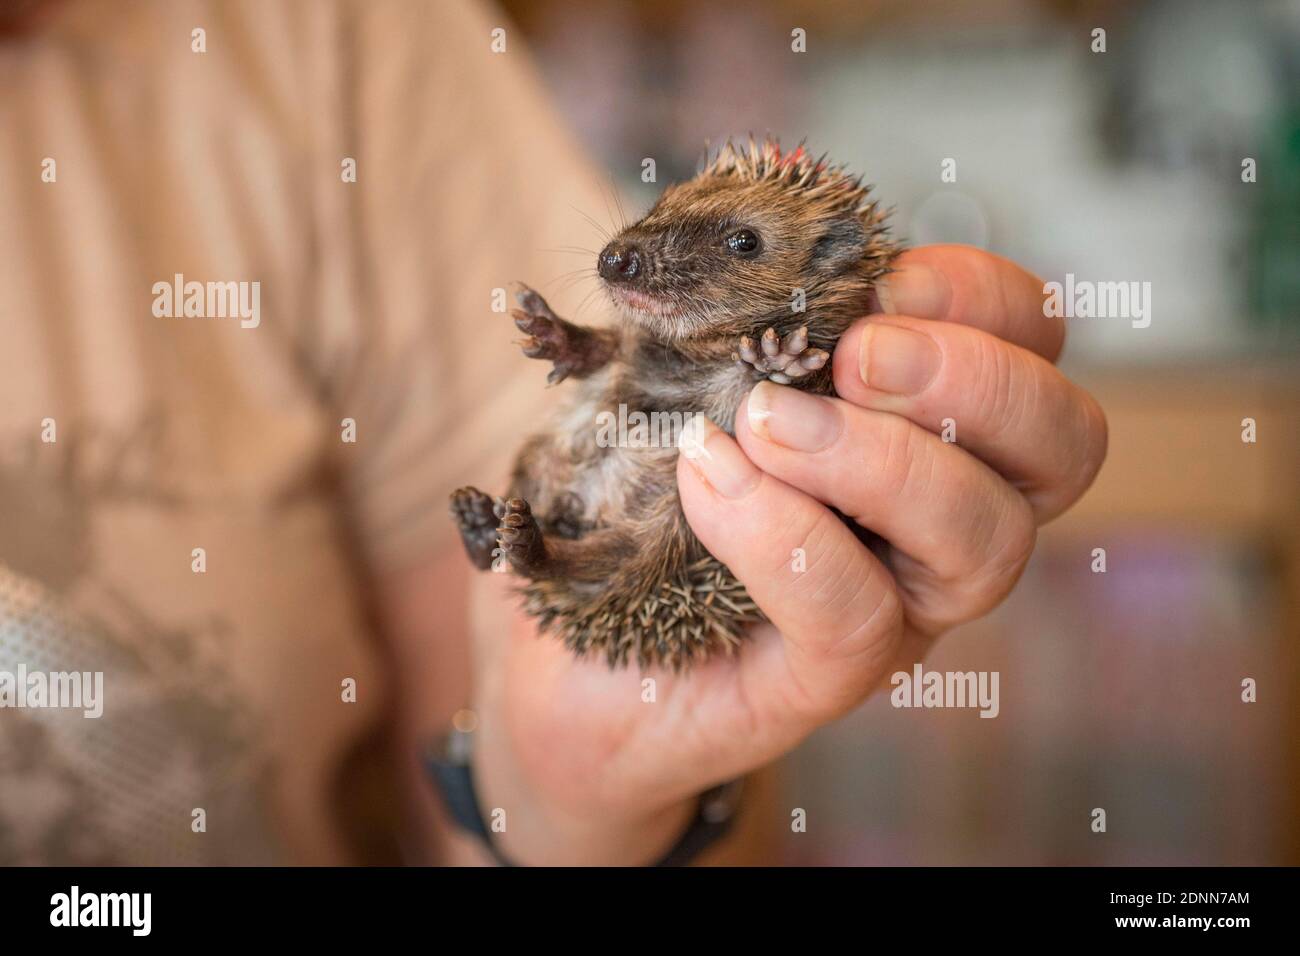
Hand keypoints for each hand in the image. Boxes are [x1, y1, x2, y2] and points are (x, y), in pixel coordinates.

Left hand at [469, 244, 1106, 864]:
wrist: (565, 668)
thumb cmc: (631, 508)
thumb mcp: (673, 380)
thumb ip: (724, 309)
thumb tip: (740, 219)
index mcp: (929, 426)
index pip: (1037, 345)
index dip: (984, 297)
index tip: (881, 281)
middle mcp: (942, 521)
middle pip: (1064, 446)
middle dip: (973, 379)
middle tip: (853, 357)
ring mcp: (899, 610)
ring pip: (984, 539)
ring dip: (878, 458)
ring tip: (762, 421)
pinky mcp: (827, 682)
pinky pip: (856, 615)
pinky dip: (783, 532)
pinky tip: (705, 480)